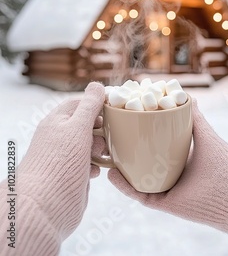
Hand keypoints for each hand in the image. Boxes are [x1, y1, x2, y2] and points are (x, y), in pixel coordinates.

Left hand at [18, 82, 104, 237]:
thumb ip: (89, 106)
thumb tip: (98, 85)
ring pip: (91, 144)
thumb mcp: (77, 128)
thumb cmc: (59, 164)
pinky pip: (90, 163)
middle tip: (114, 132)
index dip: (98, 103)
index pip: (80, 103)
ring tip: (107, 152)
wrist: (45, 207)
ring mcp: (67, 157)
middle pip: (88, 123)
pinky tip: (100, 169)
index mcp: (57, 121)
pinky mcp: (74, 175)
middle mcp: (61, 137)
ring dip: (102, 146)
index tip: (116, 107)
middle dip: (103, 127)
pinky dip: (98, 164)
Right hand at [108, 100, 227, 230]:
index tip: (124, 116)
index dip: (139, 131)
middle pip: (141, 158)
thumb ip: (196, 117)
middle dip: (123, 148)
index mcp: (179, 156)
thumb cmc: (226, 165)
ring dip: (118, 166)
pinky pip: (138, 194)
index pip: (154, 142)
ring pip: (135, 176)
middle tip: (107, 133)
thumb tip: (188, 96)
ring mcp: (164, 187)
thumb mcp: (207, 136)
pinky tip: (111, 174)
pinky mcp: (162, 202)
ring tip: (103, 152)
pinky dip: (124, 186)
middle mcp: (169, 171)